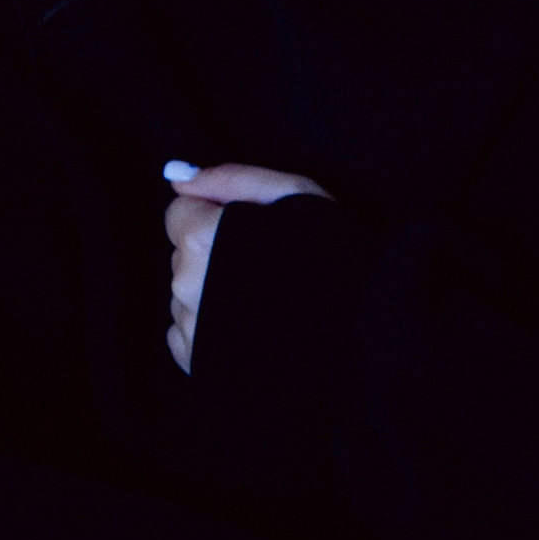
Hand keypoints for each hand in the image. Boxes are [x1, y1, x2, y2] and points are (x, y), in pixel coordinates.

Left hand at [162, 160, 332, 375]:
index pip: (179, 212)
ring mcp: (192, 328)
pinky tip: (248, 323)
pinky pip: (186, 333)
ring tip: (261, 295)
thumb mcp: (291, 192)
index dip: (213, 213)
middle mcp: (187, 285)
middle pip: (183, 254)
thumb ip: (229, 178)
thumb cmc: (330, 253)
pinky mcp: (199, 361)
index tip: (244, 225)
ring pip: (184, 294)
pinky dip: (208, 326)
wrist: (360, 325)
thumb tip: (178, 177)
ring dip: (210, 290)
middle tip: (261, 259)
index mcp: (202, 240)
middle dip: (211, 251)